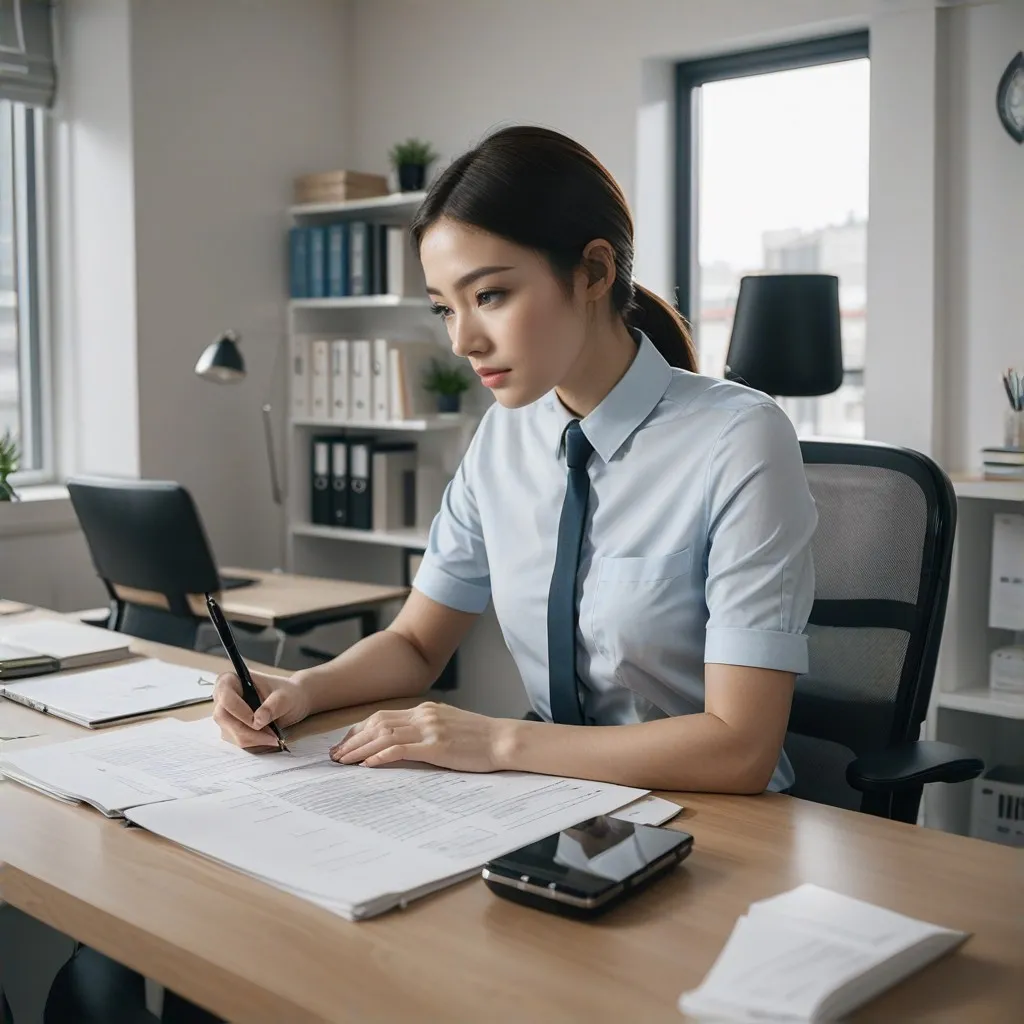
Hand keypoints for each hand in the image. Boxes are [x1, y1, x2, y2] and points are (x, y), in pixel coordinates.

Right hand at [212, 669, 310, 748]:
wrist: (291, 701)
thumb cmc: (287, 693)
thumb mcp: (285, 696)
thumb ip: (273, 705)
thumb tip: (258, 721)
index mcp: (231, 680)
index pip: (225, 697)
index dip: (239, 711)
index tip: (256, 722)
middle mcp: (223, 698)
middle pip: (224, 718)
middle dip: (248, 731)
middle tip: (271, 736)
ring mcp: (225, 715)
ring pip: (230, 733)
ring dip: (253, 739)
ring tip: (274, 737)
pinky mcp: (230, 729)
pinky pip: (237, 741)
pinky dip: (254, 743)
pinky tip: (268, 738)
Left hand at [329, 702, 511, 772]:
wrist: (503, 740)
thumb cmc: (480, 738)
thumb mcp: (450, 726)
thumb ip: (427, 729)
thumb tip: (404, 742)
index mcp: (425, 710)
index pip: (383, 716)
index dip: (359, 729)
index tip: (345, 742)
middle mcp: (423, 715)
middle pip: (377, 723)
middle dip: (352, 740)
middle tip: (335, 755)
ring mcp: (429, 729)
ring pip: (383, 735)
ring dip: (359, 749)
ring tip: (343, 761)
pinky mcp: (435, 746)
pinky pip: (400, 749)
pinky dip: (380, 756)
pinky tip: (368, 765)